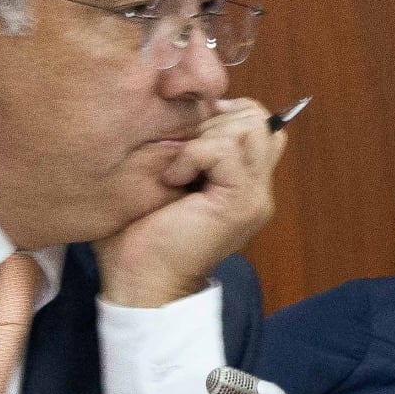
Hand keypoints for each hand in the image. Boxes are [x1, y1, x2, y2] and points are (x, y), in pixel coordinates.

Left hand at [94, 98, 285, 306]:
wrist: (142, 285)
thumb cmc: (137, 238)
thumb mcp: (159, 178)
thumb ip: (179, 145)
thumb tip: (179, 107)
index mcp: (241, 180)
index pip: (254, 121)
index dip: (217, 114)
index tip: (182, 137)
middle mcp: (257, 187)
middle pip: (256, 117)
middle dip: (211, 121)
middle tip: (179, 153)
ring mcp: (254, 195)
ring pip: (250, 126)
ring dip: (205, 136)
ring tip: (178, 166)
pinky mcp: (242, 202)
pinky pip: (226, 150)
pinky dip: (193, 155)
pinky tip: (172, 179)